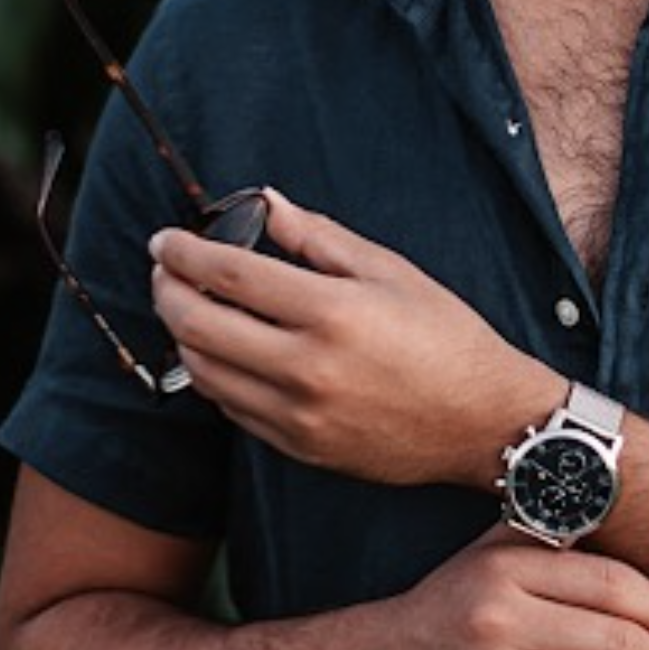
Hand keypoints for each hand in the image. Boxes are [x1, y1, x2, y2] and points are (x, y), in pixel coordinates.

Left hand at [148, 189, 562, 485]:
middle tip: (167, 268)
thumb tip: (265, 203)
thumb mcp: (390, 270)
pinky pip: (230, 408)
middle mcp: (306, 368)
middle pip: (199, 325)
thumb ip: (318, 236)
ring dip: (184, 333)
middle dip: (168, 289)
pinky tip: (224, 348)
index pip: (229, 275)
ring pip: (203, 372)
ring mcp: (297, 415)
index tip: (166, 239)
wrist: (482, 422)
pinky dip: (214, 373)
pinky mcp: (297, 447)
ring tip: (190, 304)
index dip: (185, 252)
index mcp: (332, 312)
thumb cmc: (446, 337)